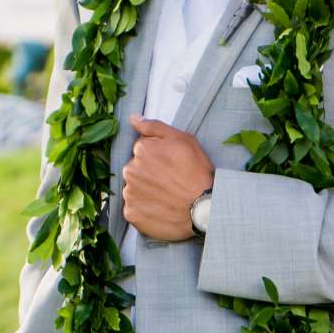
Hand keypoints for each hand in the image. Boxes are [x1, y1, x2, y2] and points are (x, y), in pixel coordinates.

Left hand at [121, 117, 212, 240]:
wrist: (204, 208)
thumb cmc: (197, 172)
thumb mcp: (182, 139)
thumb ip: (154, 127)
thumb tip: (132, 118)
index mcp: (141, 149)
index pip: (142, 150)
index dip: (158, 158)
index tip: (171, 166)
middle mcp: (129, 170)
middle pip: (136, 169)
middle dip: (149, 174)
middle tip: (170, 182)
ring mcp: (129, 193)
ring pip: (134, 189)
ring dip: (146, 192)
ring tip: (166, 197)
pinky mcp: (131, 214)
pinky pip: (134, 209)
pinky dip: (145, 209)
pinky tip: (161, 209)